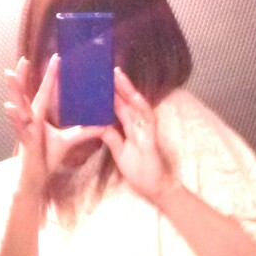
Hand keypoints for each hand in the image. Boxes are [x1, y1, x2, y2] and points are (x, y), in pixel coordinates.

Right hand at [4, 55, 104, 193]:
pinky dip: (15, 117)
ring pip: (18, 106)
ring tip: (10, 75)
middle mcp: (30, 118)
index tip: (55, 57)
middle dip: (22, 77)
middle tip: (22, 59)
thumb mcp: (68, 141)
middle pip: (25, 93)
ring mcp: (25, 128)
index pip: (45, 91)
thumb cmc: (47, 157)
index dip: (50, 75)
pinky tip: (9, 107)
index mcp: (39, 115)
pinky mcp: (25, 141)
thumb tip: (102, 125)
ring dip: (14, 90)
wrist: (36, 178)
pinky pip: (19, 126)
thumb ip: (83, 131)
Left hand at [101, 67, 174, 202]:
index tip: (99, 81)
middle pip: (127, 101)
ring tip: (118, 75)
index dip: (110, 94)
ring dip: (129, 90)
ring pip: (138, 105)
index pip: (119, 107)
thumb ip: (112, 137)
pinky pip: (147, 120)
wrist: (155, 188)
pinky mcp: (151, 138)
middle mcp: (139, 125)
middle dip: (118, 85)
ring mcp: (147, 130)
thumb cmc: (139, 171)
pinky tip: (134, 96)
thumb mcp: (119, 152)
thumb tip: (100, 124)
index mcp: (130, 128)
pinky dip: (140, 107)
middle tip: (107, 68)